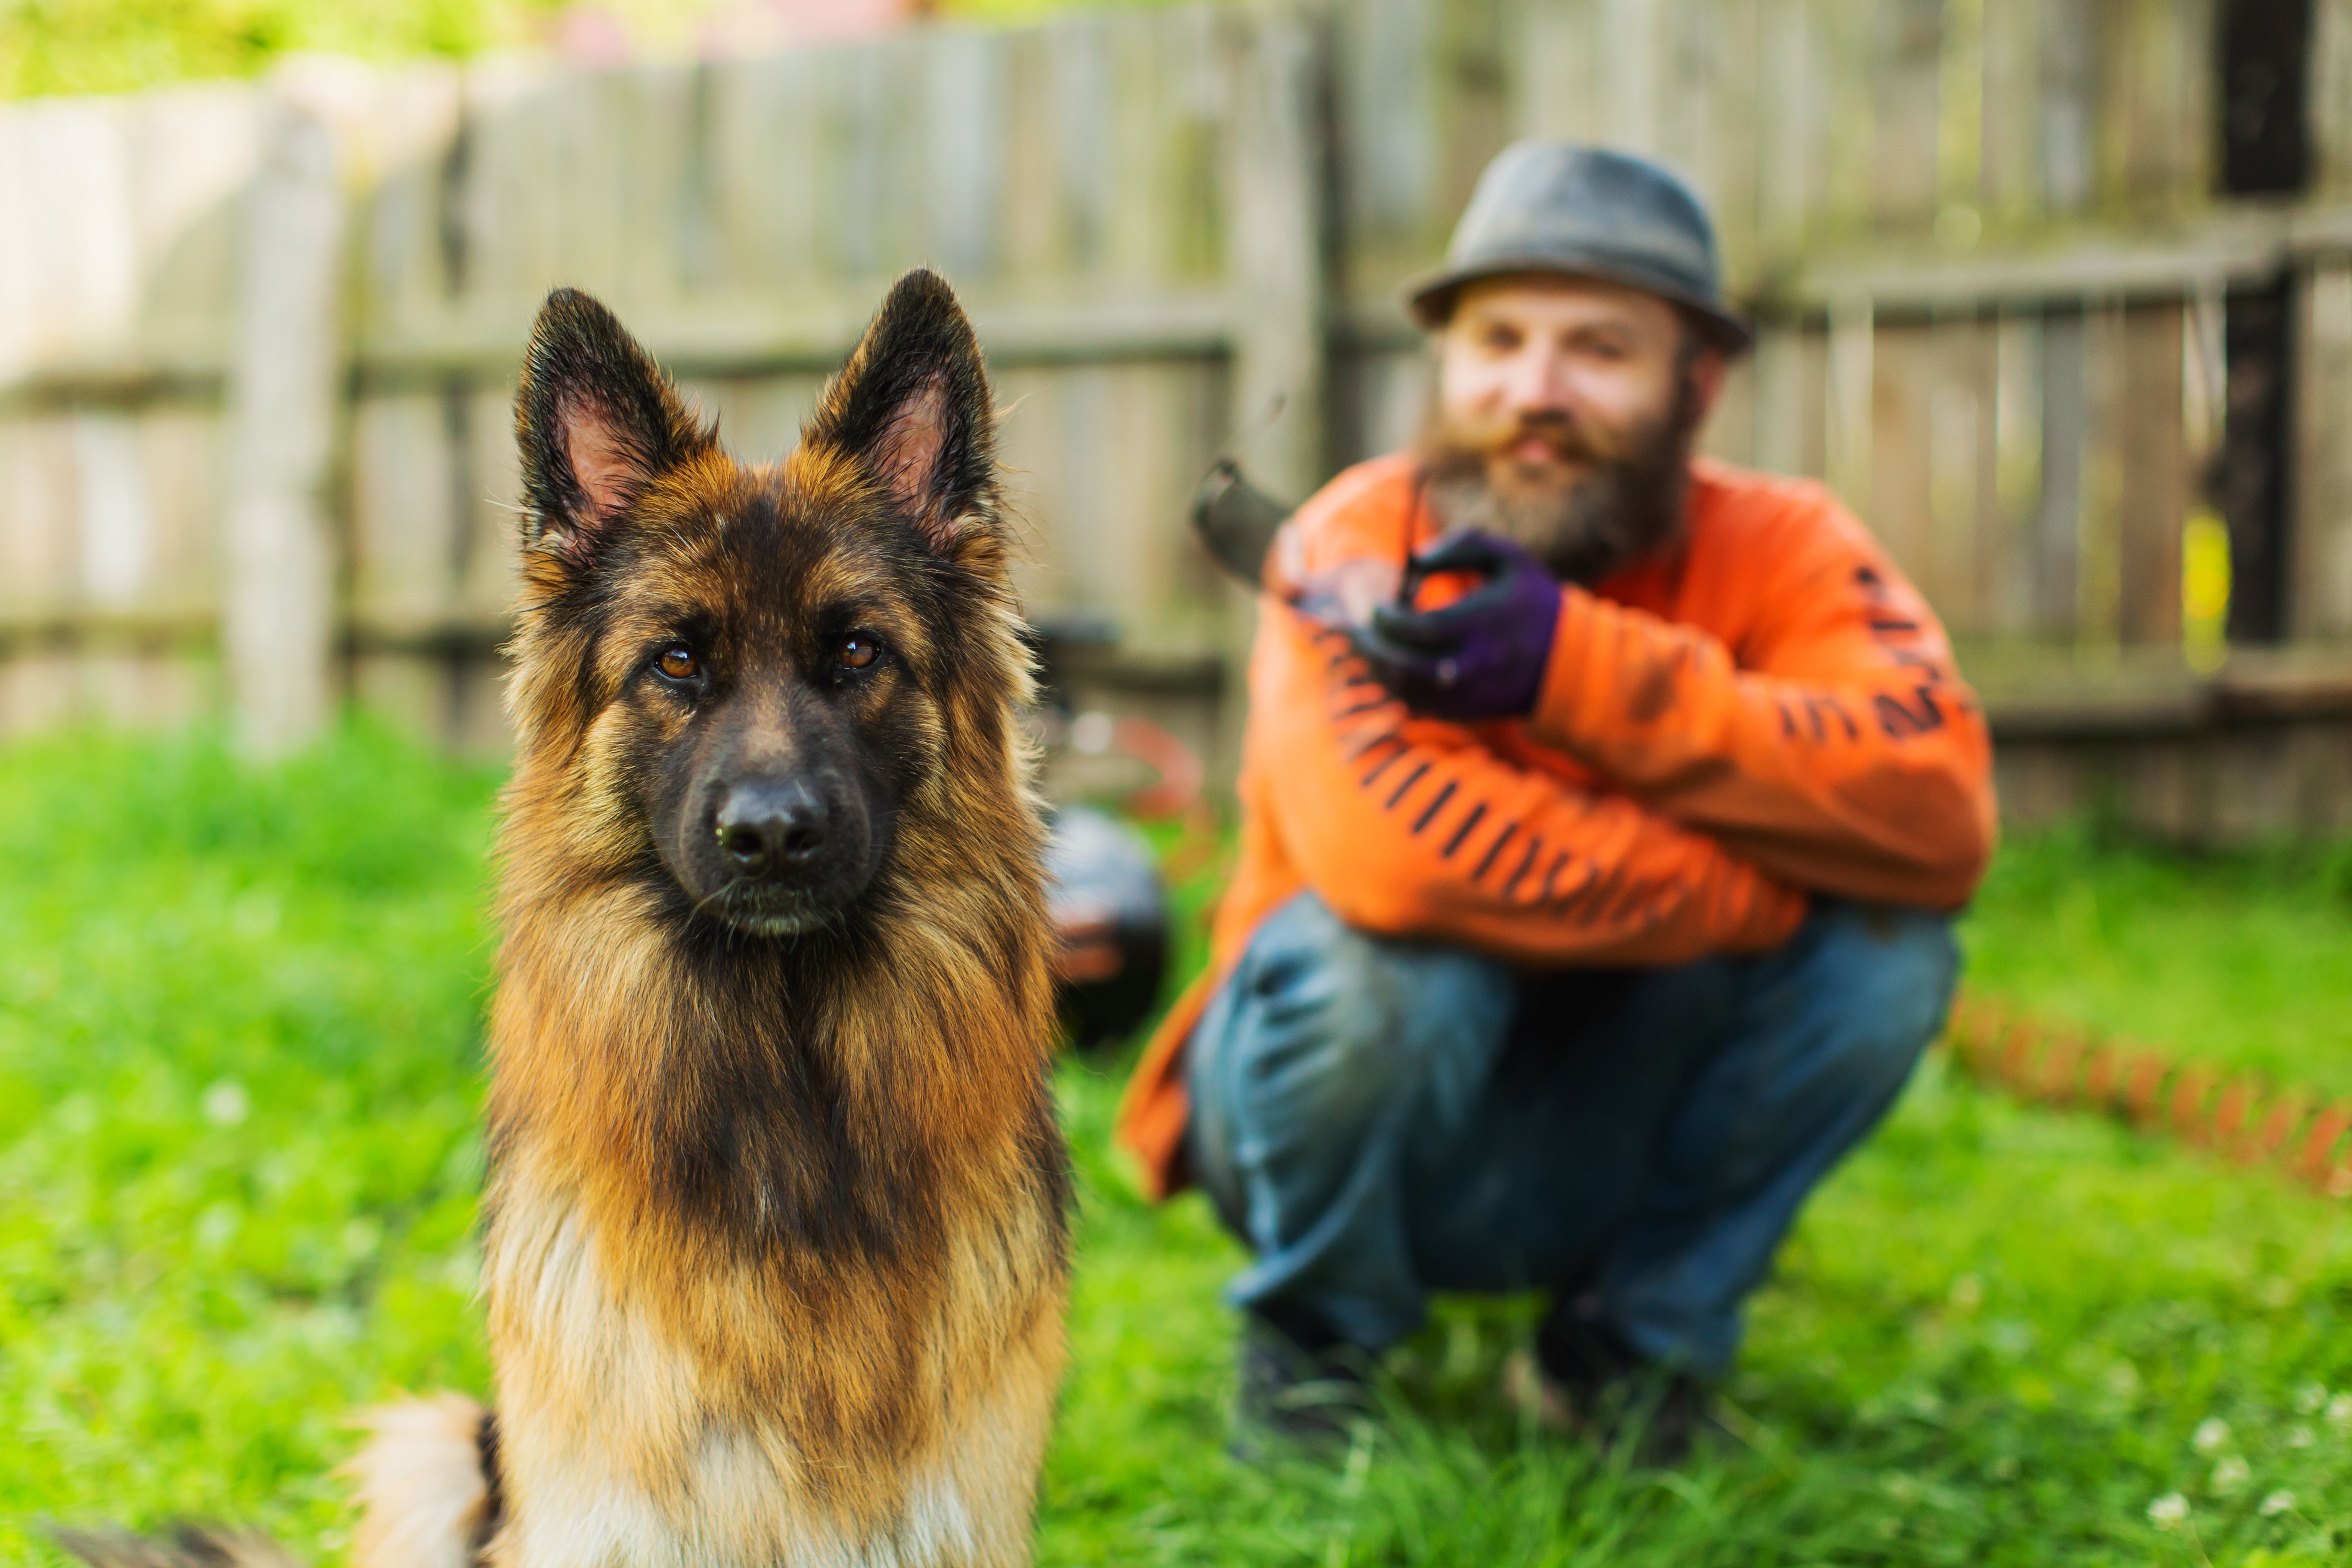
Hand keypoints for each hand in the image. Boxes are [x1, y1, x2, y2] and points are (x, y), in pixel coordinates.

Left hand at [1349, 531, 1563, 718]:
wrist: (1570, 662)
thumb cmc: (1535, 602)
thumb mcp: (1509, 559)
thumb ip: (1463, 545)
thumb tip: (1415, 558)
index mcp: (1482, 625)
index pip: (1420, 629)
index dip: (1389, 619)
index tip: (1377, 606)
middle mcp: (1473, 664)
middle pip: (1406, 666)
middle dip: (1375, 648)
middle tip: (1359, 632)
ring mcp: (1469, 693)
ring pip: (1407, 691)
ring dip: (1381, 671)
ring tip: (1369, 648)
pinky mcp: (1466, 712)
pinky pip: (1419, 706)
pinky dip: (1397, 689)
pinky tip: (1389, 668)